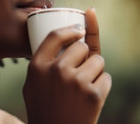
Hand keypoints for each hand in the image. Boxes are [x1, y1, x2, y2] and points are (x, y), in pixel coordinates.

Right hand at [23, 8, 111, 123]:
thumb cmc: (44, 110)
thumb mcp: (33, 85)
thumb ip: (44, 62)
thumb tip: (72, 33)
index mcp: (38, 67)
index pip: (55, 36)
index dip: (70, 30)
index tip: (80, 29)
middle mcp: (56, 71)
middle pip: (81, 46)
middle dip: (85, 56)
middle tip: (79, 74)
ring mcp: (76, 82)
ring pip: (98, 61)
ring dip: (95, 71)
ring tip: (83, 89)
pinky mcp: (93, 94)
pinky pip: (106, 78)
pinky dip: (102, 86)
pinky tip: (90, 99)